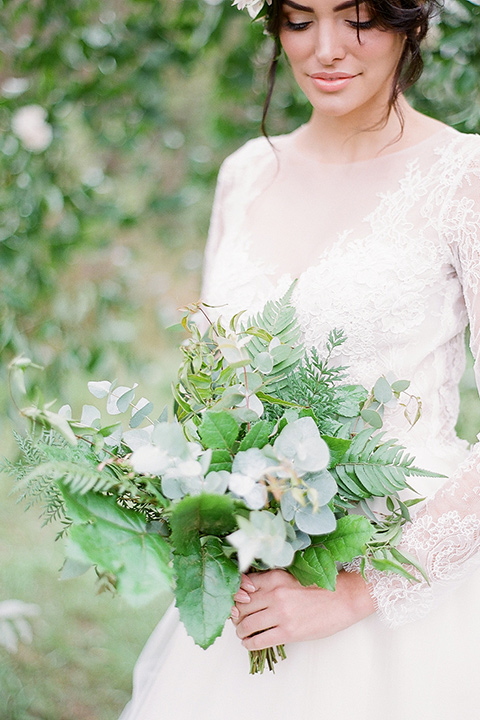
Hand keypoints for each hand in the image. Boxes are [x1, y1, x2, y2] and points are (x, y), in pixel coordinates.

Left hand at [231, 569, 373, 650]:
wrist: (343, 598)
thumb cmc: (319, 587)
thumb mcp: (291, 577)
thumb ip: (270, 582)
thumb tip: (248, 591)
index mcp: (274, 577)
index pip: (241, 587)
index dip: (234, 597)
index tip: (235, 603)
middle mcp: (274, 594)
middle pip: (240, 607)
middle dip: (236, 615)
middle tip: (237, 620)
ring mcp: (281, 613)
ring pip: (246, 624)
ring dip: (240, 631)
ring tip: (243, 633)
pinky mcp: (288, 632)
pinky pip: (259, 640)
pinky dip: (249, 644)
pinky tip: (249, 643)